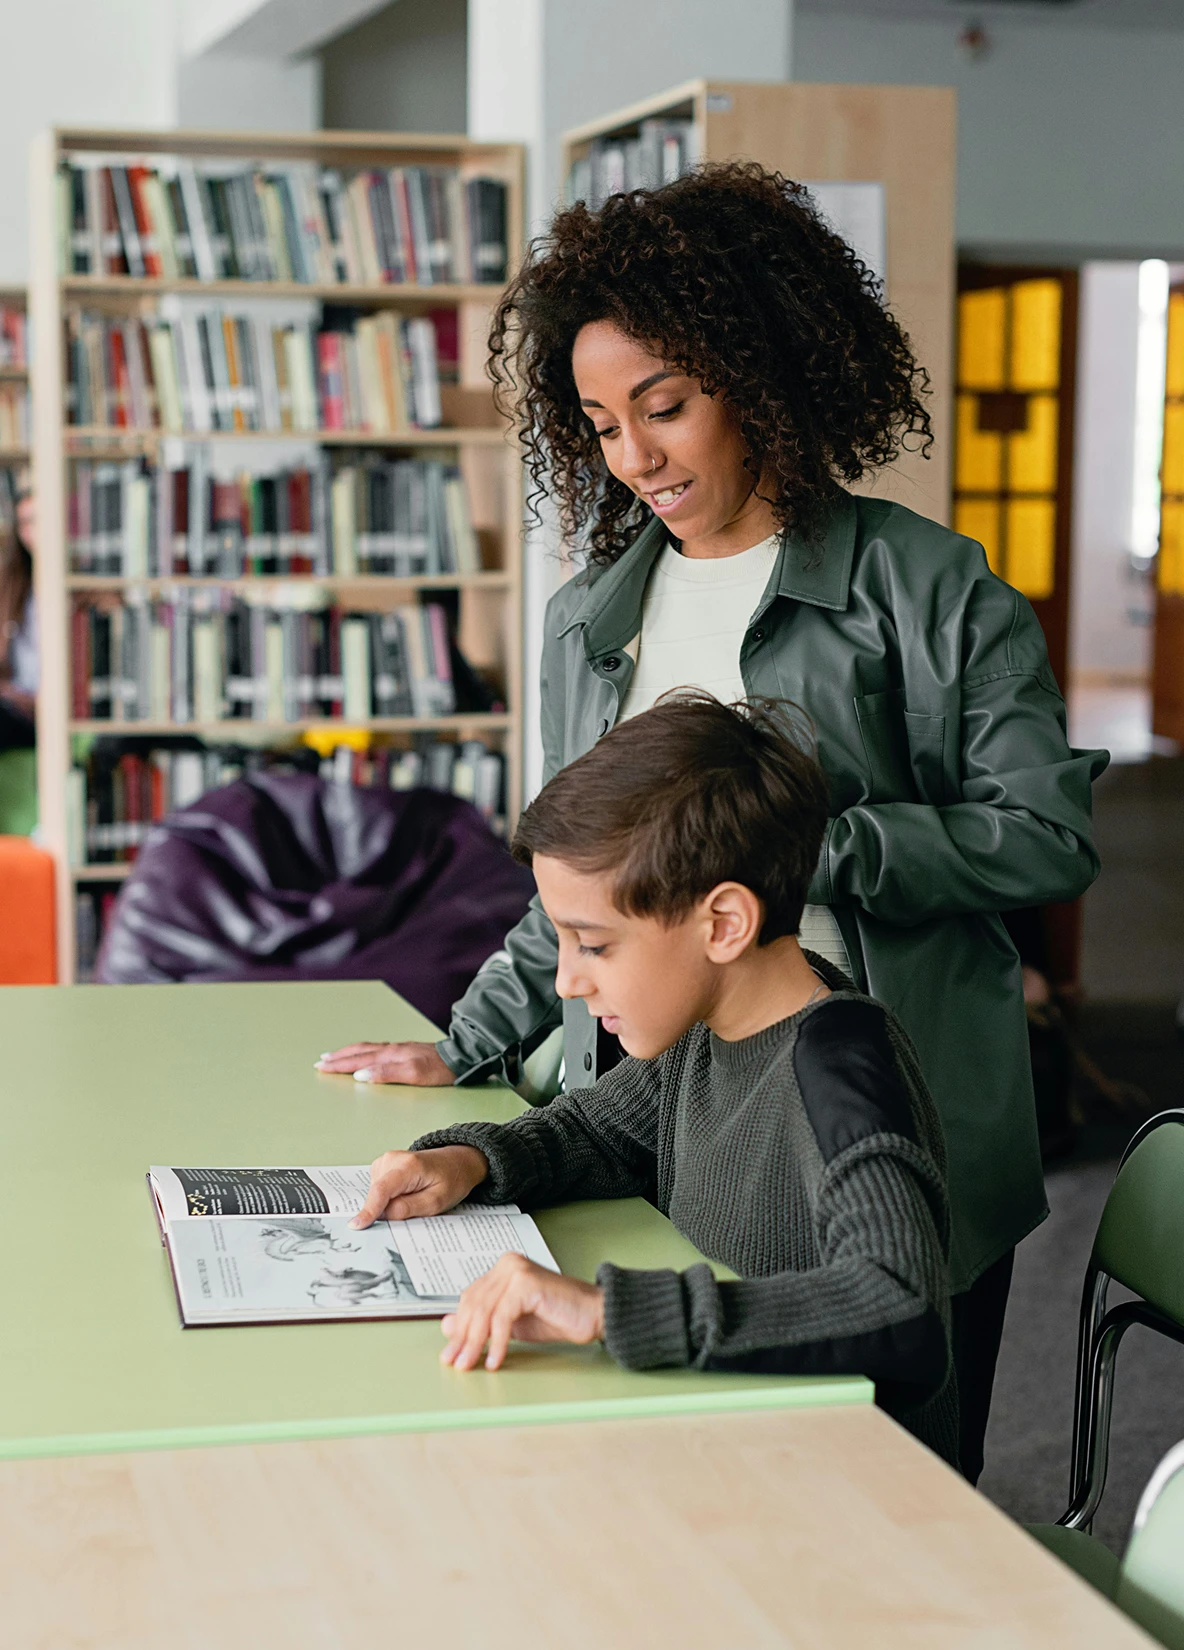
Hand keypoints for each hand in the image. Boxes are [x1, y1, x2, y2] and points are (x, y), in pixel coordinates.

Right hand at [315, 1041, 455, 1086]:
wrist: (461, 1058)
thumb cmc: (439, 1069)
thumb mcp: (413, 1074)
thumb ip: (386, 1074)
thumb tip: (360, 1075)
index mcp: (390, 1055)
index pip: (357, 1060)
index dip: (339, 1065)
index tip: (322, 1067)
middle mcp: (391, 1050)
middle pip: (358, 1052)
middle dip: (338, 1057)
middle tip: (321, 1061)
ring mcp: (398, 1049)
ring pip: (366, 1049)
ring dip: (348, 1053)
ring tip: (335, 1055)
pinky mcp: (405, 1051)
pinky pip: (376, 1049)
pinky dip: (362, 1052)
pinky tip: (363, 1055)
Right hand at [350, 1145, 488, 1227]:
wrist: (457, 1162)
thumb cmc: (451, 1180)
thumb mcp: (436, 1202)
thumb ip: (408, 1209)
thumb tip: (382, 1215)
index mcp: (409, 1166)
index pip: (382, 1190)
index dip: (369, 1210)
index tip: (357, 1225)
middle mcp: (393, 1159)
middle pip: (377, 1193)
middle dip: (386, 1209)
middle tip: (414, 1208)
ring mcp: (387, 1160)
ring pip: (376, 1192)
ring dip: (389, 1202)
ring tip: (414, 1196)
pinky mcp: (384, 1165)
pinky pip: (378, 1188)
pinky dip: (388, 1196)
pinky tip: (406, 1192)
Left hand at [440, 1253, 605, 1371]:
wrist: (594, 1314)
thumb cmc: (559, 1317)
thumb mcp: (513, 1325)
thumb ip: (483, 1323)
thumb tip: (447, 1326)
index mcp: (503, 1268)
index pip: (470, 1298)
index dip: (459, 1327)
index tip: (451, 1353)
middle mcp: (508, 1264)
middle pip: (474, 1304)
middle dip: (463, 1338)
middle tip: (456, 1362)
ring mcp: (517, 1270)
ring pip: (484, 1312)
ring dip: (475, 1343)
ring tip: (471, 1364)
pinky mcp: (526, 1283)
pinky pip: (502, 1317)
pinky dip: (497, 1342)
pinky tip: (495, 1359)